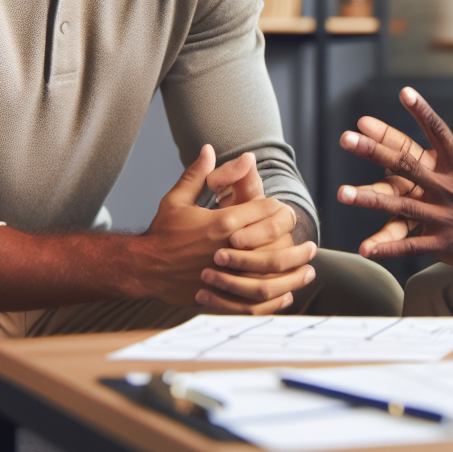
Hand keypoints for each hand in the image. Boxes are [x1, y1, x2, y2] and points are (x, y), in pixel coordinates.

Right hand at [144, 145, 314, 312]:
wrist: (142, 267)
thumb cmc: (162, 232)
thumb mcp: (178, 199)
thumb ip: (198, 175)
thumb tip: (211, 148)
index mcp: (222, 222)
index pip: (266, 211)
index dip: (280, 210)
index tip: (286, 213)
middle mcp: (228, 249)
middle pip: (275, 243)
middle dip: (296, 242)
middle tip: (310, 245)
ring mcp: (224, 276)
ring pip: (270, 276)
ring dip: (294, 273)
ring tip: (308, 270)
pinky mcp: (219, 297)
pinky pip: (254, 302)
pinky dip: (274, 301)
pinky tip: (286, 295)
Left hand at [337, 88, 452, 278]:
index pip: (438, 132)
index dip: (421, 111)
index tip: (403, 92)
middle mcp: (449, 187)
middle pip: (405, 164)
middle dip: (373, 150)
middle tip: (346, 138)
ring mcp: (445, 216)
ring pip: (400, 205)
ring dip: (369, 198)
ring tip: (341, 193)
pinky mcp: (445, 243)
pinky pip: (411, 245)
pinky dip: (387, 247)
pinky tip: (365, 248)